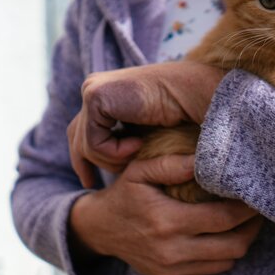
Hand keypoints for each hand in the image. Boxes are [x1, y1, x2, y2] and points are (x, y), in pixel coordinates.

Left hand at [67, 62, 224, 187]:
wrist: (198, 95)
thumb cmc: (184, 115)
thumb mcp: (149, 134)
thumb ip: (126, 141)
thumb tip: (109, 166)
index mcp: (107, 94)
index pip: (82, 130)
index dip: (82, 158)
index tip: (89, 182)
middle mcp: (95, 89)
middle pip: (76, 137)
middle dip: (86, 164)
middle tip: (93, 185)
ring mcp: (93, 91)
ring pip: (85, 145)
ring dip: (114, 159)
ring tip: (141, 152)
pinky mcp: (95, 97)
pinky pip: (93, 142)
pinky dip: (115, 151)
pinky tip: (139, 144)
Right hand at [68, 154, 261, 274]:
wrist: (98, 230)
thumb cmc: (125, 194)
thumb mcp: (140, 171)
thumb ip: (171, 164)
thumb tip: (204, 160)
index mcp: (167, 222)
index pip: (224, 218)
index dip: (247, 208)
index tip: (256, 194)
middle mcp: (172, 252)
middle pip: (234, 246)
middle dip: (252, 228)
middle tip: (257, 209)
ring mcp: (172, 270)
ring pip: (226, 262)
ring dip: (240, 242)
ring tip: (244, 221)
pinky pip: (210, 271)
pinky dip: (222, 255)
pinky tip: (221, 235)